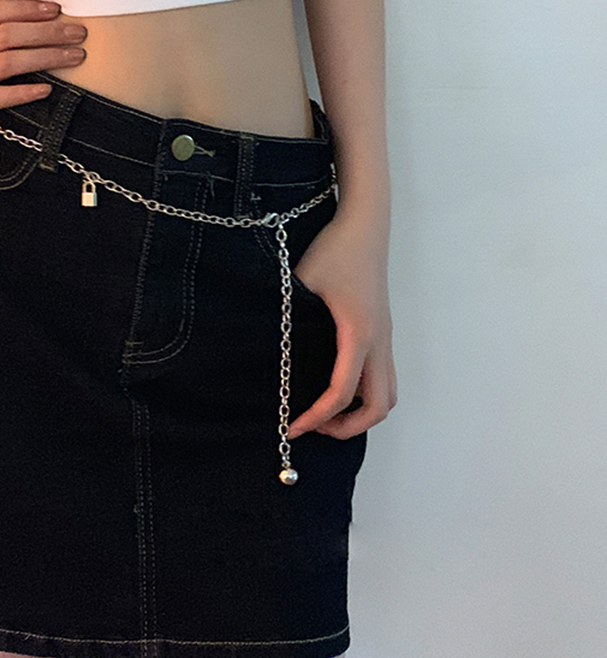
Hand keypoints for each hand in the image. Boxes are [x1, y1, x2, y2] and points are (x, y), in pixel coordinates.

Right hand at [0, 0, 87, 156]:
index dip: (25, 7)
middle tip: (80, 32)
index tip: (55, 8)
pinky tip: (45, 91)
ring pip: (5, 61)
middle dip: (47, 31)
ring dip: (44, 57)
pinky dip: (20, 93)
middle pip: (8, 34)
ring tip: (75, 57)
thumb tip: (24, 52)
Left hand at [286, 210, 397, 439]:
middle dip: (348, 427)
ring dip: (361, 412)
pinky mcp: (384, 332)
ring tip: (327, 411)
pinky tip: (338, 386)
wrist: (365, 229)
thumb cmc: (334, 252)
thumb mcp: (301, 285)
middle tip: (315, 426)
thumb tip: (269, 353)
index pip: (341, 393)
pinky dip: (366, 395)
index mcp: (358, 334)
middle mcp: (379, 342)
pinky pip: (384, 378)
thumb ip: (290, 321)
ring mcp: (385, 338)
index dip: (315, 418)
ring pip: (388, 394)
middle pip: (379, 407)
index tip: (291, 428)